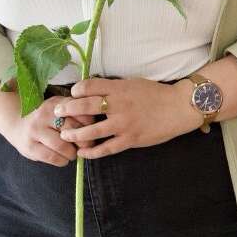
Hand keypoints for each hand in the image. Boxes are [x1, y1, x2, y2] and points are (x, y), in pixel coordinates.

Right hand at [0, 84, 95, 167]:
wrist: (17, 123)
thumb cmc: (47, 118)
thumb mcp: (60, 109)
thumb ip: (76, 114)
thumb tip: (95, 129)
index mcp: (57, 103)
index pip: (80, 113)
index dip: (90, 125)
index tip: (94, 131)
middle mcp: (45, 115)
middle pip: (72, 129)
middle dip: (83, 141)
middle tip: (86, 146)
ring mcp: (35, 131)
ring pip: (61, 145)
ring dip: (72, 153)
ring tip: (73, 154)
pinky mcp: (29, 146)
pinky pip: (50, 157)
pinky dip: (61, 161)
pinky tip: (64, 160)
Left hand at [56, 77, 202, 158]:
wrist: (179, 107)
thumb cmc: (157, 94)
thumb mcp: (135, 83)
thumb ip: (116, 88)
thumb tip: (96, 90)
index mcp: (120, 88)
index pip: (89, 86)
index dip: (76, 90)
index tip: (72, 94)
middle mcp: (118, 105)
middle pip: (84, 107)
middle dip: (67, 110)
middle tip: (57, 114)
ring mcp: (123, 124)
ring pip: (91, 131)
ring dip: (74, 134)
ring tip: (65, 135)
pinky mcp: (130, 139)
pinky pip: (106, 148)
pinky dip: (91, 152)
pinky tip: (83, 153)